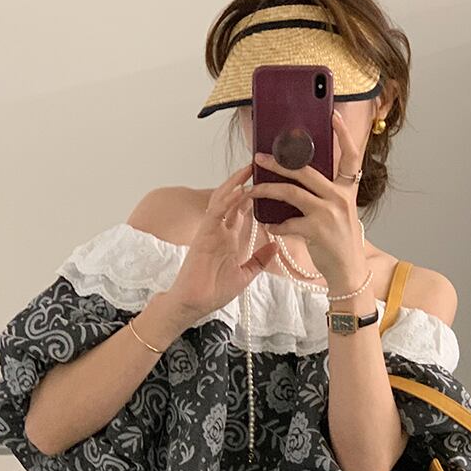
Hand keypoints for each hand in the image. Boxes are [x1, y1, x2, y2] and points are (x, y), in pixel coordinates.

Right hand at [164, 163, 278, 322]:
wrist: (195, 304)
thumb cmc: (214, 292)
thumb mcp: (245, 275)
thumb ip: (259, 260)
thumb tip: (276, 246)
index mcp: (229, 239)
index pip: (243, 211)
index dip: (254, 195)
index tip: (269, 182)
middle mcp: (220, 230)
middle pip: (232, 199)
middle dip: (244, 182)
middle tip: (260, 166)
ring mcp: (211, 231)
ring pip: (223, 200)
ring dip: (235, 184)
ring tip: (249, 169)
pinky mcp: (204, 235)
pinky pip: (215, 212)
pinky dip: (227, 200)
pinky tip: (239, 190)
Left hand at [246, 109, 367, 291]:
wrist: (348, 272)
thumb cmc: (340, 243)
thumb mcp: (340, 213)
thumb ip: (325, 195)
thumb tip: (299, 179)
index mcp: (347, 190)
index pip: (350, 155)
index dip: (343, 134)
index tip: (333, 116)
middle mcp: (340, 197)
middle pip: (306, 170)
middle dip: (279, 162)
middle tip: (260, 157)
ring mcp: (329, 213)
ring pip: (291, 192)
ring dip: (267, 189)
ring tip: (253, 189)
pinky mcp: (317, 230)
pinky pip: (288, 222)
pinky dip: (276, 225)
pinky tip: (271, 227)